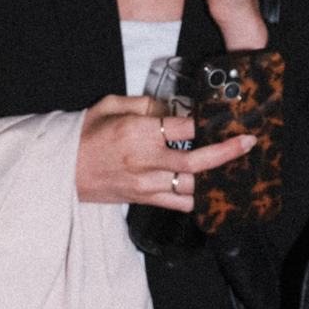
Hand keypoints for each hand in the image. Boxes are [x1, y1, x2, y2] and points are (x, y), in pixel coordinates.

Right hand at [75, 94, 255, 208]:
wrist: (61, 171)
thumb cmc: (83, 136)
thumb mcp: (110, 105)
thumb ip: (145, 105)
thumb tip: (172, 107)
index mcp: (137, 133)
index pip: (183, 128)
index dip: (206, 122)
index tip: (222, 117)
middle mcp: (144, 161)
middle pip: (196, 162)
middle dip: (226, 152)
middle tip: (247, 142)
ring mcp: (146, 185)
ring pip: (193, 187)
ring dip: (216, 177)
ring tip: (235, 166)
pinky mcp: (144, 200)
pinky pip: (180, 203)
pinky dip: (198, 197)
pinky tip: (210, 186)